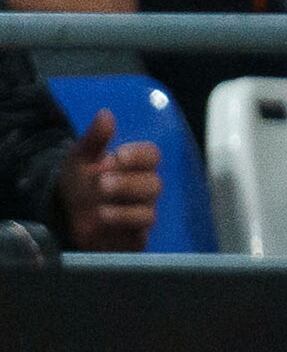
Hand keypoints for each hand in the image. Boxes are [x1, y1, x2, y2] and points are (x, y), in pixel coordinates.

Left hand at [56, 109, 159, 251]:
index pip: (152, 156)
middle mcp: (144, 188)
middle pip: (153, 184)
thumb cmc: (80, 182)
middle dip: (128, 184)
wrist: (68, 214)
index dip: (139, 156)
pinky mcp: (137, 236)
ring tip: (100, 209)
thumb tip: (106, 114)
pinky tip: (104, 221)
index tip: (118, 155)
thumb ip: (95, 138)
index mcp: (134, 165)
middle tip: (102, 183)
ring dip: (125, 210)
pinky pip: (139, 234)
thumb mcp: (81, 157)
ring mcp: (142, 213)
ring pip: (148, 212)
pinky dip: (122, 227)